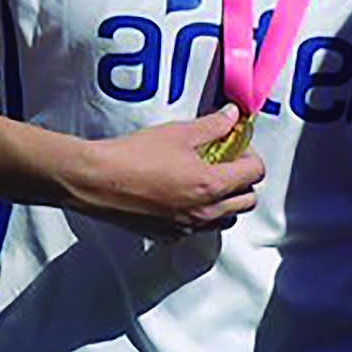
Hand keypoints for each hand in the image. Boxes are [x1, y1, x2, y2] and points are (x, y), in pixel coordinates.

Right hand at [65, 104, 266, 238]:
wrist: (95, 180)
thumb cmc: (133, 156)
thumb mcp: (178, 133)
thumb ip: (212, 126)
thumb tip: (232, 116)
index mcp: (211, 185)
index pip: (255, 174)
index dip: (251, 156)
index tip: (239, 147)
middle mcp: (204, 211)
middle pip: (247, 201)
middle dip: (244, 181)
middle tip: (227, 163)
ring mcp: (188, 227)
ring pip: (226, 219)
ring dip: (226, 201)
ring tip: (207, 181)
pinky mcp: (169, 234)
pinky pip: (198, 228)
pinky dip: (200, 214)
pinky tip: (183, 197)